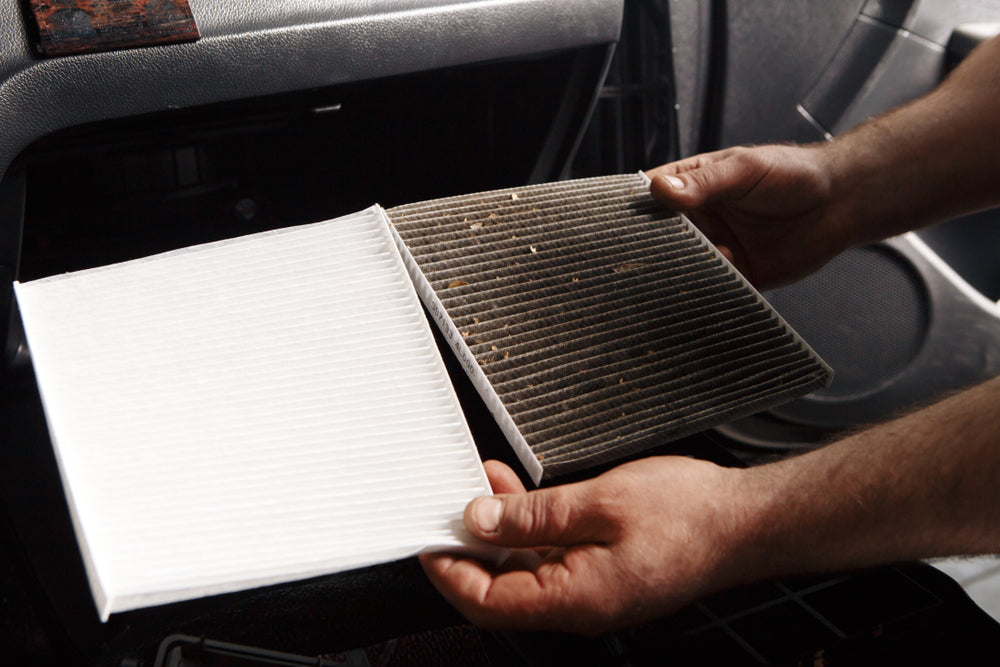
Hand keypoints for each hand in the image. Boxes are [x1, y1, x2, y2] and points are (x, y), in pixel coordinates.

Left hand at [420, 458, 753, 634]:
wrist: (747, 521)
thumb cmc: (689, 515)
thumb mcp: (599, 502)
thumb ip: (533, 517)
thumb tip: (480, 522)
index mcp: (575, 600)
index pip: (487, 602)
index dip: (449, 572)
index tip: (427, 539)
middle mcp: (581, 605)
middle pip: (502, 588)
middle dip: (470, 545)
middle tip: (449, 502)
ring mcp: (595, 590)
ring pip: (527, 569)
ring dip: (500, 530)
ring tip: (483, 484)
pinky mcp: (607, 572)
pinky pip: (555, 557)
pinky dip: (531, 528)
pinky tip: (521, 495)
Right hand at [646, 145, 849, 288]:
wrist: (839, 203)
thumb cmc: (792, 174)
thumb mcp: (743, 169)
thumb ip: (703, 182)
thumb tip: (660, 190)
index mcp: (692, 186)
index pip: (650, 198)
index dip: (633, 209)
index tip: (617, 220)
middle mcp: (698, 220)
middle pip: (659, 237)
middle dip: (651, 246)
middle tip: (647, 252)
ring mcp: (714, 248)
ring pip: (681, 265)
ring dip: (679, 269)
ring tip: (682, 267)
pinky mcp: (734, 275)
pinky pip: (710, 287)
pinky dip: (705, 288)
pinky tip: (712, 278)